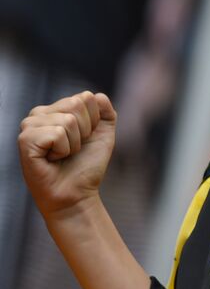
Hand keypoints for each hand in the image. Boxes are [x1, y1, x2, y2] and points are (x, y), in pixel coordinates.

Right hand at [18, 91, 116, 217]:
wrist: (77, 193)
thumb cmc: (86, 165)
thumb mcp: (103, 133)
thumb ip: (105, 111)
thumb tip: (98, 95)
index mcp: (56, 108)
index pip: (86, 97)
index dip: (94, 122)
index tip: (83, 139)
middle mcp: (39, 113)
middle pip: (77, 103)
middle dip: (84, 131)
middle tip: (72, 149)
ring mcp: (30, 125)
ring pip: (69, 119)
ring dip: (74, 143)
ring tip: (62, 155)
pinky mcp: (25, 139)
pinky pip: (58, 133)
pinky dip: (64, 149)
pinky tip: (52, 159)